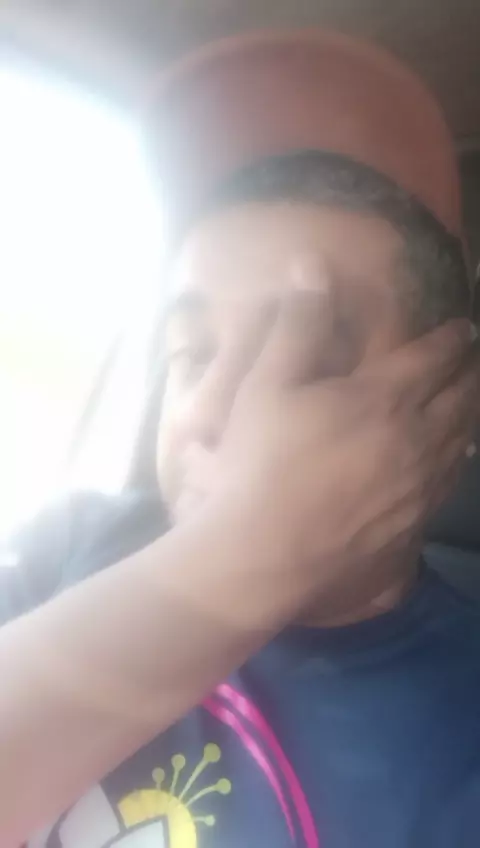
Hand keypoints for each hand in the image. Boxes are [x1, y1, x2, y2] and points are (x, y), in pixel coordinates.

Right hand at [215, 283, 477, 609]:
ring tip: (470, 406)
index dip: (453, 338)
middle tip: (476, 362)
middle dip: (472, 374)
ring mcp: (419, 489)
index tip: (465, 328)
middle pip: (461, 398)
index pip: (434, 356)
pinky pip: (448, 487)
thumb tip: (314, 263)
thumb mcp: (267, 384)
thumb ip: (298, 323)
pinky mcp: (413, 529)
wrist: (265, 555)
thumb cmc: (261, 463)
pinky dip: (456, 464)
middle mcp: (416, 440)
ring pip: (461, 444)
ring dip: (469, 417)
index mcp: (383, 397)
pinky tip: (451, 465)